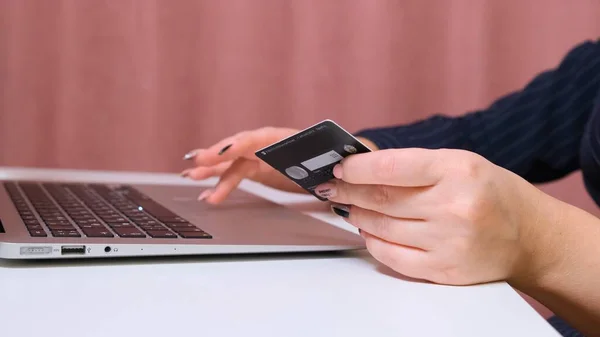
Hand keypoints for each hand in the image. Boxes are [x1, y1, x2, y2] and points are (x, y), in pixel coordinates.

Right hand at [182, 126, 379, 203]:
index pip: (263, 138)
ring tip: (190, 176)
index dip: (243, 144)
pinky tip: (205, 192)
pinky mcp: (259, 167)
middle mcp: (273, 143)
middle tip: (196, 162)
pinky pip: (236, 173)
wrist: (342, 163)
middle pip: (241, 146)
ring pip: (233, 161)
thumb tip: (343, 166)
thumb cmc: (344, 158)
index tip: (226, 151)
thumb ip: (339, 162)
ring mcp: (264, 155)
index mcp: (291, 138)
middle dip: (218, 154)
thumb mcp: (344, 160)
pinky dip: (220, 182)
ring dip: (211, 169)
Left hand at [314, 148, 558, 285]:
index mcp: (458, 170)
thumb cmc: (492, 194)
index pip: (391, 167)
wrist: (530, 237)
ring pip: (381, 227)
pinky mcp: (444, 270)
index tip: (340, 169)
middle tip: (333, 188)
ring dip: (358, 216)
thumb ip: (414, 166)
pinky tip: (368, 231)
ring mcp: (449, 242)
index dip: (357, 168)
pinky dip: (373, 242)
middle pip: (381, 199)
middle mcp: (454, 206)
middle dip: (348, 192)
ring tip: (348, 206)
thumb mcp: (460, 164)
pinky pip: (392, 257)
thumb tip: (362, 169)